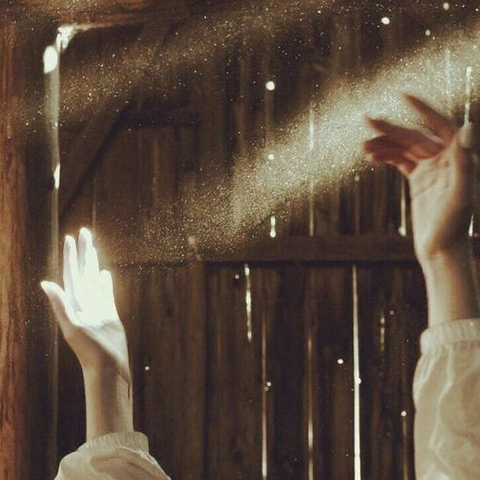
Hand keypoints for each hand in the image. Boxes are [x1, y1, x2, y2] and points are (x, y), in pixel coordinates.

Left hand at [41, 228, 129, 382]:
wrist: (108, 367)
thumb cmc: (90, 351)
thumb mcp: (73, 328)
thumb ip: (60, 305)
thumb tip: (46, 283)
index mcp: (74, 303)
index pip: (71, 273)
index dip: (71, 256)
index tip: (71, 238)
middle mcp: (84, 302)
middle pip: (83, 271)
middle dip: (84, 252)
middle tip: (85, 232)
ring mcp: (97, 307)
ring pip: (93, 279)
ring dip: (92, 263)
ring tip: (92, 248)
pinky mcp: (108, 314)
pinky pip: (105, 292)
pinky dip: (104, 282)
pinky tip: (103, 273)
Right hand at [364, 95, 476, 261]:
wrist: (441, 250)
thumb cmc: (453, 227)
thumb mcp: (460, 196)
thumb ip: (464, 162)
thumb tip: (467, 127)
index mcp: (456, 158)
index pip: (439, 125)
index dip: (422, 109)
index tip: (401, 96)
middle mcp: (445, 159)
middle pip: (414, 136)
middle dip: (391, 128)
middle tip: (366, 119)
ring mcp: (431, 169)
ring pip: (404, 149)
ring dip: (384, 144)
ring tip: (362, 145)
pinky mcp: (419, 181)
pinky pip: (400, 162)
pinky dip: (386, 157)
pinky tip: (371, 156)